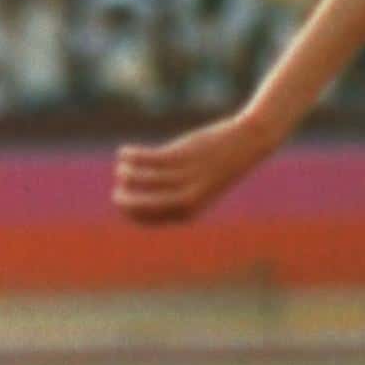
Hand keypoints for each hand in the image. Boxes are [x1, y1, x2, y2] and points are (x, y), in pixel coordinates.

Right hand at [113, 110, 282, 225]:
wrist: (247, 145)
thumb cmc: (218, 169)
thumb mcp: (198, 188)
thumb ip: (174, 197)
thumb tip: (141, 197)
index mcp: (188, 212)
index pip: (148, 219)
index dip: (130, 211)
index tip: (124, 197)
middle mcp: (186, 199)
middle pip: (141, 203)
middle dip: (123, 197)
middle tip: (118, 187)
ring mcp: (184, 177)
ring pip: (141, 178)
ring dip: (125, 172)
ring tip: (122, 163)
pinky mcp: (182, 155)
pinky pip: (147, 158)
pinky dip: (131, 155)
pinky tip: (125, 152)